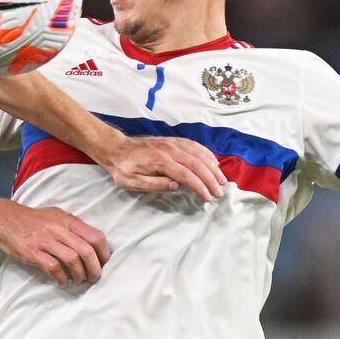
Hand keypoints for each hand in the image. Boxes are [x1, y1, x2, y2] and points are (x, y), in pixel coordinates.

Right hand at [0, 201, 109, 285]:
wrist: (3, 218)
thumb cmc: (33, 219)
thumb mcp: (56, 216)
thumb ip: (73, 227)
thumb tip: (93, 244)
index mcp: (68, 220)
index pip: (96, 237)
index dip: (104, 253)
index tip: (103, 264)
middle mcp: (59, 229)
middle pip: (87, 251)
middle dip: (95, 269)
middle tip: (94, 278)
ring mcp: (45, 241)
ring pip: (73, 260)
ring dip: (79, 275)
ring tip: (78, 280)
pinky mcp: (33, 252)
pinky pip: (54, 267)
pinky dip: (61, 277)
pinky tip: (62, 281)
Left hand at [103, 136, 225, 201]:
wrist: (117, 148)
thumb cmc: (124, 169)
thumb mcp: (132, 182)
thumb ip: (155, 184)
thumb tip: (176, 186)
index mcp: (160, 161)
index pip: (186, 175)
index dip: (199, 187)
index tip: (208, 197)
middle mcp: (170, 150)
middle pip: (197, 164)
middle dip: (211, 179)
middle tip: (220, 192)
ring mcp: (173, 143)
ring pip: (198, 153)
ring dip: (212, 167)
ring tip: (222, 180)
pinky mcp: (173, 141)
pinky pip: (194, 145)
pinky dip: (206, 154)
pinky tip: (213, 162)